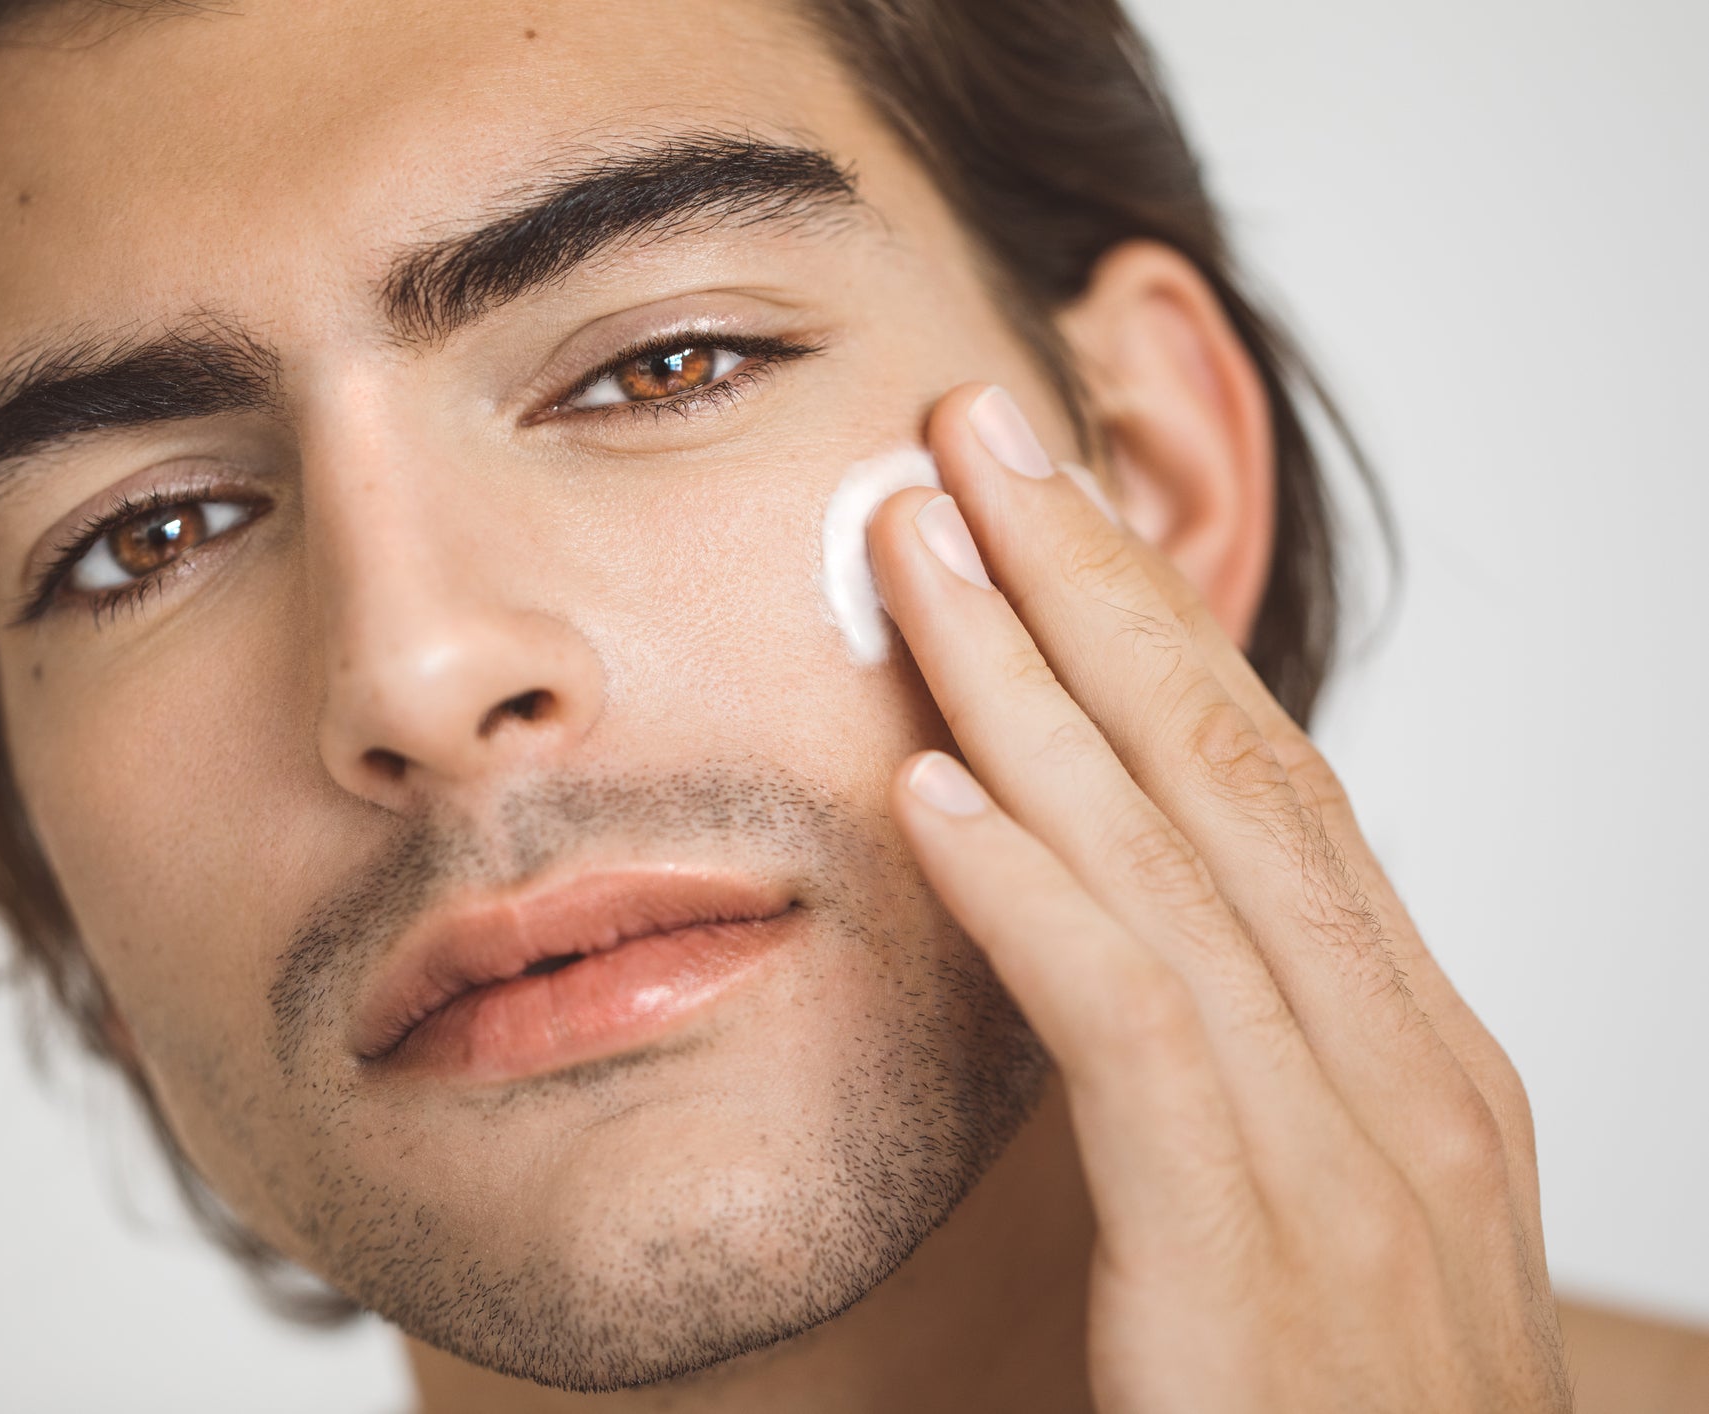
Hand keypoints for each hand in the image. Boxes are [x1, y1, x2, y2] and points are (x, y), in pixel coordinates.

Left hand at [868, 384, 1570, 1411]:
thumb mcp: (1277, 1218)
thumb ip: (1201, 1082)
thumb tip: (1070, 941)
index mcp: (1406, 1061)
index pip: (1266, 788)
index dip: (1146, 627)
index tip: (1030, 503)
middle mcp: (1406, 1085)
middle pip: (1233, 773)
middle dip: (1095, 587)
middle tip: (973, 428)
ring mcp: (1359, 1178)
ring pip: (1181, 866)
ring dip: (1035, 686)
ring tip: (917, 539)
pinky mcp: (1262, 1282)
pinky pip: (1141, 1045)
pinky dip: (1039, 904)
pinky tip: (934, 798)